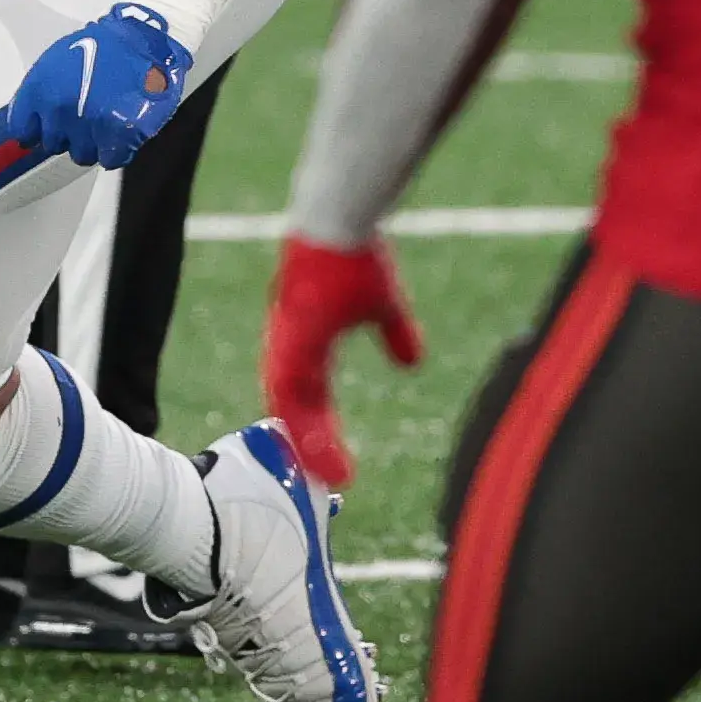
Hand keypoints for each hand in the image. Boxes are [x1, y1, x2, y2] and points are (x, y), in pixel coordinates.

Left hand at [8, 2, 193, 169]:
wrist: (147, 38)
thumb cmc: (107, 45)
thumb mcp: (59, 59)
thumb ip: (42, 92)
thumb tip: (36, 119)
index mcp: (39, 90)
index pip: (23, 130)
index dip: (37, 130)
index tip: (47, 129)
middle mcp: (58, 111)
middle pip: (54, 145)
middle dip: (69, 134)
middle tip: (87, 115)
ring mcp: (87, 126)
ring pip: (82, 155)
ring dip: (94, 143)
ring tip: (108, 119)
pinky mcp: (117, 137)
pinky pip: (110, 160)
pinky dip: (118, 149)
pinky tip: (123, 129)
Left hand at [263, 236, 425, 486]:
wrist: (341, 217)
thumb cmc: (355, 253)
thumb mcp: (383, 304)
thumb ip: (395, 335)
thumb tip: (413, 363)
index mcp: (308, 344)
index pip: (309, 400)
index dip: (320, 434)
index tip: (338, 467)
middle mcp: (291, 348)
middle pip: (295, 411)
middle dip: (311, 449)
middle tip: (330, 484)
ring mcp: (287, 343)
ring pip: (289, 407)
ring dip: (309, 443)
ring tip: (331, 476)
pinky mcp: (291, 336)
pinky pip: (291, 388)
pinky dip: (304, 421)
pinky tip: (317, 443)